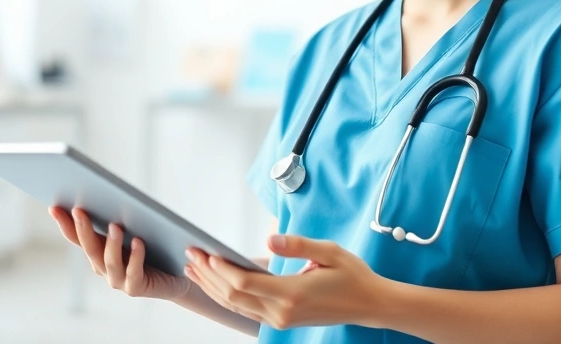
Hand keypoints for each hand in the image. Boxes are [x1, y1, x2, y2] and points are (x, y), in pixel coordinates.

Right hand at [49, 205, 193, 300]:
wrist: (175, 277)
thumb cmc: (154, 250)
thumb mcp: (133, 231)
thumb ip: (118, 221)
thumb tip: (109, 195)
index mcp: (98, 253)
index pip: (77, 238)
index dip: (65, 224)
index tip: (54, 206)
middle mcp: (103, 268)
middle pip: (90, 248)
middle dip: (83, 229)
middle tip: (79, 210)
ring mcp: (118, 280)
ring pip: (110, 261)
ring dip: (111, 243)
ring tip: (115, 225)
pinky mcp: (136, 287)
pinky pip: (134, 271)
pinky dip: (135, 256)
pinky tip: (138, 241)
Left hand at [184, 234, 385, 329]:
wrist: (368, 304)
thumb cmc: (351, 275)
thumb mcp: (329, 252)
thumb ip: (298, 245)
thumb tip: (270, 239)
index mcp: (292, 293)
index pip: (245, 283)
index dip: (221, 269)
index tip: (206, 253)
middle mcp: (282, 311)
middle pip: (233, 296)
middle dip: (209, 275)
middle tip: (191, 255)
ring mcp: (280, 319)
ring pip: (235, 305)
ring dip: (212, 287)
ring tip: (194, 268)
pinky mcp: (280, 320)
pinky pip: (245, 309)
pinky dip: (225, 296)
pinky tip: (215, 283)